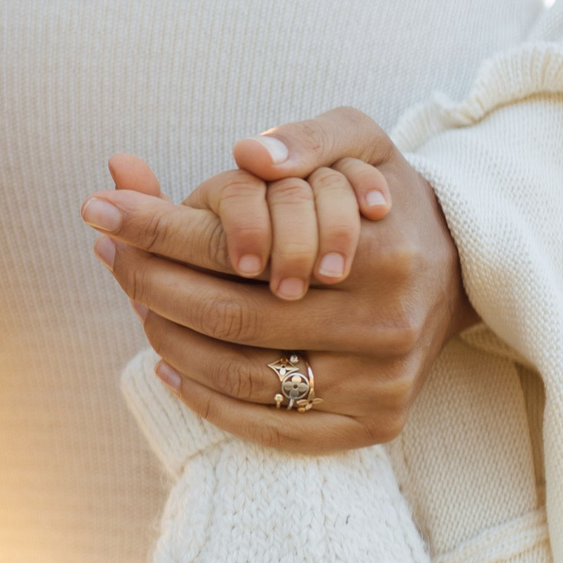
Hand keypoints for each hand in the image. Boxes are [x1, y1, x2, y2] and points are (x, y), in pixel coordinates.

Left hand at [79, 108, 475, 451]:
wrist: (461, 270)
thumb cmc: (385, 204)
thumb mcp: (360, 143)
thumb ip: (304, 137)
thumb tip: (247, 151)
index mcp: (376, 245)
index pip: (236, 245)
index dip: (157, 229)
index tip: (101, 209)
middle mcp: (383, 319)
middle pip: (230, 315)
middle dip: (151, 285)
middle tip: (110, 255)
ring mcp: (381, 379)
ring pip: (242, 375)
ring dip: (170, 342)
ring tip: (138, 307)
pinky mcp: (376, 423)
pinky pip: (270, 425)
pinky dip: (207, 400)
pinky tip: (170, 366)